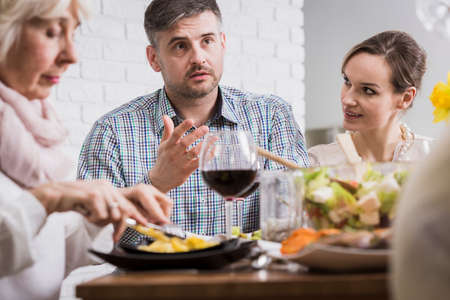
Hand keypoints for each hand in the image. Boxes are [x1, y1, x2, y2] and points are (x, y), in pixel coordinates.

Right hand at [29, 180, 170, 241]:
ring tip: (90, 216)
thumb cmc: (74, 202)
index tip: (148, 224)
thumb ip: (108, 211)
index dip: (139, 215)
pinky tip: (83, 212)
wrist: (53, 195)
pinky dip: (93, 218)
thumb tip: (122, 222)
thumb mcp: (95, 206)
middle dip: (131, 222)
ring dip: (103, 220)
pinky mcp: (92, 194)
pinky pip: (101, 214)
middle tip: (130, 232)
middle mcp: (107, 187)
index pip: (128, 204)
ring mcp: (100, 189)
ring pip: (113, 213)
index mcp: (110, 189)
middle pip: (125, 209)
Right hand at [149, 115, 208, 192]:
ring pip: (194, 153)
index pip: (175, 134)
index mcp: (168, 146)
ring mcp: (181, 163)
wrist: (160, 180)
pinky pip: (199, 162)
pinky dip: (207, 156)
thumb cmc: (163, 159)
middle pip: (185, 143)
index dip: (183, 127)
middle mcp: (174, 153)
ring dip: (204, 145)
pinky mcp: (187, 170)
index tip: (191, 120)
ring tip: (213, 139)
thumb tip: (165, 116)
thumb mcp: (163, 145)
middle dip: (196, 134)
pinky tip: (213, 150)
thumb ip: (167, 130)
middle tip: (206, 128)